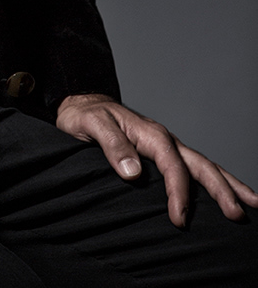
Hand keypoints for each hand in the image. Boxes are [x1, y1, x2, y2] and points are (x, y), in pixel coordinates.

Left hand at [56, 92, 257, 227]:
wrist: (82, 103)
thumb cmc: (86, 115)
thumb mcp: (92, 125)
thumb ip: (112, 146)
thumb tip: (134, 173)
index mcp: (150, 133)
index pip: (173, 166)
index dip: (179, 193)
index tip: (179, 219)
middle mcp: (164, 139)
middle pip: (200, 165)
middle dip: (222, 189)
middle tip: (239, 214)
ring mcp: (167, 146)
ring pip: (204, 165)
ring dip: (228, 184)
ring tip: (252, 203)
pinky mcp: (164, 153)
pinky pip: (194, 167)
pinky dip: (214, 179)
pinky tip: (226, 192)